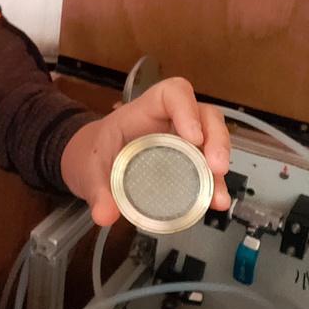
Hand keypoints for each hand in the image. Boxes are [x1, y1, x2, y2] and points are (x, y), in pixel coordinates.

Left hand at [60, 77, 231, 225]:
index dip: (187, 109)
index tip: (192, 137)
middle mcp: (167, 122)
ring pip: (212, 139)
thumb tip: (105, 215)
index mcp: (142, 112)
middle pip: (204, 115)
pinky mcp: (186, 162)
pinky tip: (215, 202)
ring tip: (217, 194)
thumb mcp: (89, 170)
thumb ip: (96, 191)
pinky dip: (214, 184)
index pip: (172, 93)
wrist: (88, 165)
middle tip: (216, 168)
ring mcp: (180, 141)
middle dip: (216, 139)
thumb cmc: (93, 154)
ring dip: (220, 165)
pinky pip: (206, 167)